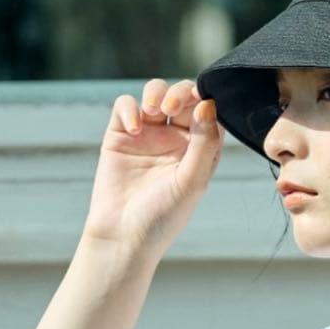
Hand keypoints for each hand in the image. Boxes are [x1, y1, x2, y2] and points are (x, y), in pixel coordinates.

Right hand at [82, 77, 223, 262]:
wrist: (123, 236)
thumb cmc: (163, 216)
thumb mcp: (192, 181)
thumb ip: (205, 143)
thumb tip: (208, 104)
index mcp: (200, 150)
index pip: (209, 112)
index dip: (207, 100)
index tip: (202, 102)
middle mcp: (175, 139)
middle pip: (183, 96)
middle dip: (181, 92)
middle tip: (172, 107)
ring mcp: (147, 135)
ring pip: (155, 93)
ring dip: (156, 92)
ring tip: (153, 109)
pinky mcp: (120, 135)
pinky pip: (126, 106)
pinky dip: (130, 109)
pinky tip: (134, 129)